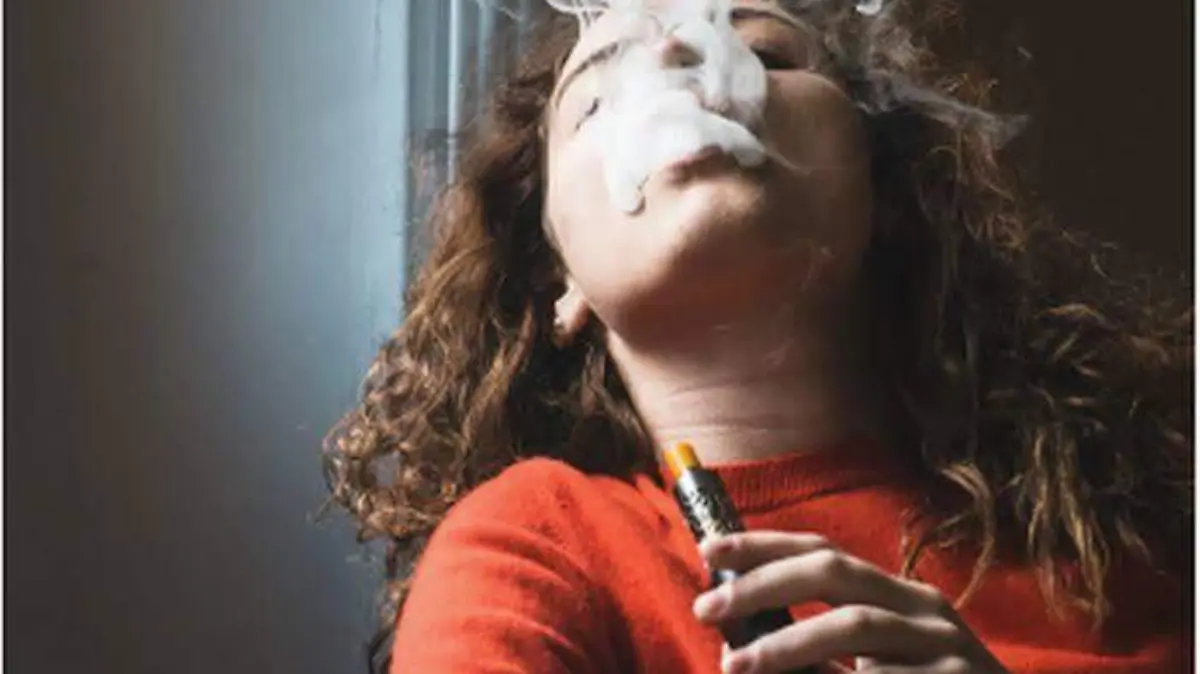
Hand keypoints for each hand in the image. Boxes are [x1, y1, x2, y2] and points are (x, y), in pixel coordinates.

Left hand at [692, 531, 1010, 673]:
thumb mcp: (874, 664)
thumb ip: (820, 651)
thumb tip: (738, 645)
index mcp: (898, 596)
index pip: (823, 551)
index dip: (764, 545)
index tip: (708, 551)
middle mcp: (922, 609)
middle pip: (835, 573)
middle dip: (764, 585)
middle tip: (707, 607)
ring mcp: (945, 646)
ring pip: (855, 627)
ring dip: (787, 645)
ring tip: (735, 664)